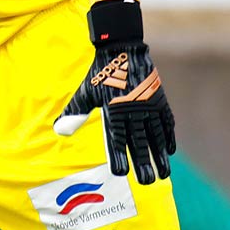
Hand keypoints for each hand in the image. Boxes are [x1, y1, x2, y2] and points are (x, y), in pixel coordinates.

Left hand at [53, 0, 176, 183]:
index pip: (116, 139)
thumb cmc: (100, 73)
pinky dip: (168, 136)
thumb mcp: (85, 92)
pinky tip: (169, 151)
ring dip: (160, 155)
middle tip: (148, 181)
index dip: (118, 156)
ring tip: (164, 174)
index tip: (120, 173)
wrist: (122, 47)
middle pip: (139, 141)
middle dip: (144, 163)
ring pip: (156, 135)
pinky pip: (166, 121)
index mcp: (114, 110)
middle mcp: (133, 110)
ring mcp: (148, 105)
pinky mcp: (159, 99)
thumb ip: (74, 113)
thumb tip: (59, 131)